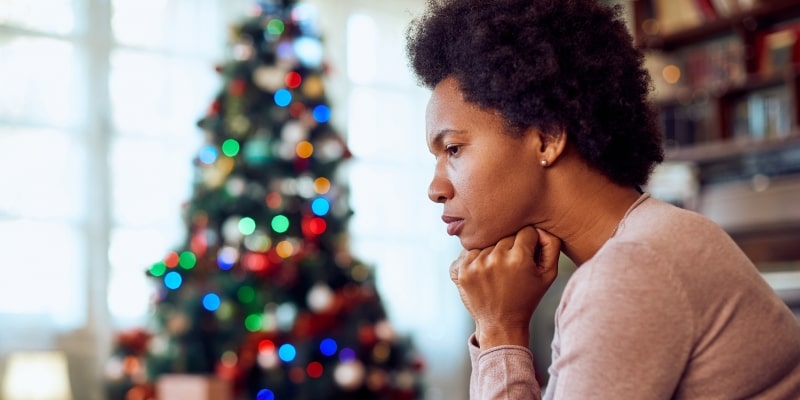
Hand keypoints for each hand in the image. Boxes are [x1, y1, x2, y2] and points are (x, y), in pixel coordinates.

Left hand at [450, 226, 560, 348]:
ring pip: (488, 242)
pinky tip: (484, 274)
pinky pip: (470, 251)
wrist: (501, 324)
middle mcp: (495, 258)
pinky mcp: (461, 269)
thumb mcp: (549, 275)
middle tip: (513, 268)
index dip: (530, 243)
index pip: (527, 231)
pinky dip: (476, 258)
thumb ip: (551, 245)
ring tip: (498, 272)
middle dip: (512, 248)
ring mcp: (475, 264)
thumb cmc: (527, 298)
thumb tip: (541, 227)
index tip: (528, 256)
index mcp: (519, 259)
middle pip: (506, 235)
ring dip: (493, 253)